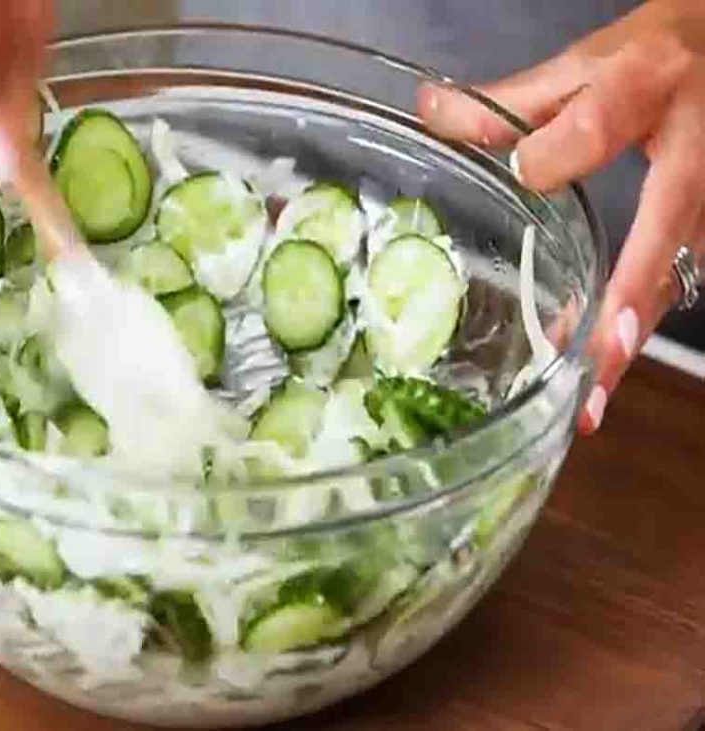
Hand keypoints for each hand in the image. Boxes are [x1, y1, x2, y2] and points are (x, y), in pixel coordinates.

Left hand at [417, 0, 704, 434]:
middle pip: (662, 237)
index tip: (528, 170)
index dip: (559, 152)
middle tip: (590, 374)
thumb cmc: (653, 55)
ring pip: (672, 277)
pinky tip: (596, 368)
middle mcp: (690, 154)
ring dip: (629, 340)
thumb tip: (429, 111)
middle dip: (625, 311)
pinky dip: (633, 328)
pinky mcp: (704, 226)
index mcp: (645, 90)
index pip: (598, 125)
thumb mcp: (580, 64)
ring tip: (589, 401)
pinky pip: (671, 283)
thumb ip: (507, 102)